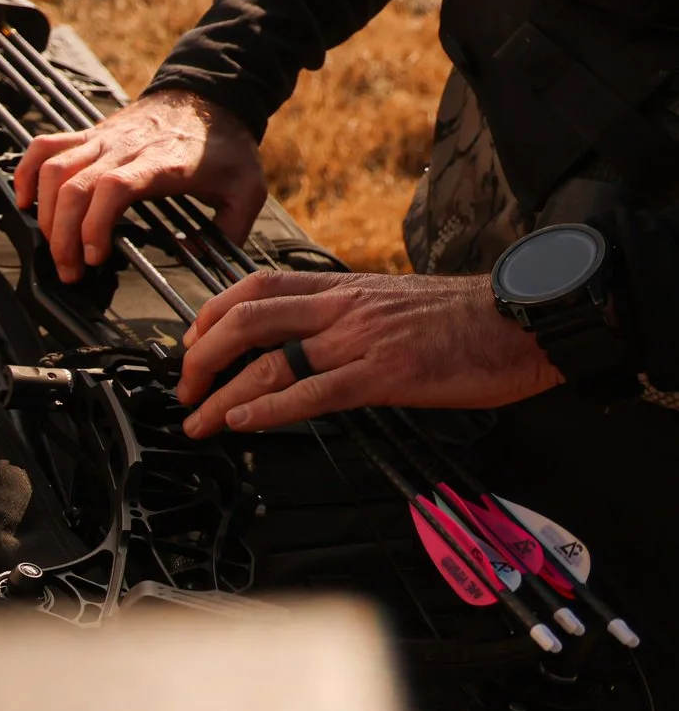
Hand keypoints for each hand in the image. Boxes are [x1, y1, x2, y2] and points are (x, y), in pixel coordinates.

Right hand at [13, 89, 266, 284]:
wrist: (209, 95)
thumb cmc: (224, 145)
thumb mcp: (247, 189)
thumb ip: (230, 229)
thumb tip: (196, 256)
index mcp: (161, 162)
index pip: (113, 188)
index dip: (94, 225)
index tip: (96, 257)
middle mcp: (125, 148)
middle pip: (74, 186)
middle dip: (62, 235)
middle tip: (70, 270)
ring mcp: (101, 138)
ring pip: (54, 169)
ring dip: (44, 213)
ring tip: (52, 246)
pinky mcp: (88, 133)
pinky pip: (44, 147)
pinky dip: (26, 173)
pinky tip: (25, 201)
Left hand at [174, 270, 562, 436]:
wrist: (526, 319)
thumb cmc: (464, 319)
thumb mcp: (391, 305)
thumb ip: (344, 320)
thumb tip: (304, 346)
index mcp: (343, 287)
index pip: (256, 287)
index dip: (211, 316)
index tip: (192, 345)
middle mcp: (344, 307)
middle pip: (246, 318)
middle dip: (202, 356)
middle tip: (184, 389)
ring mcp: (362, 340)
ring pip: (270, 357)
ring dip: (223, 393)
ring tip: (199, 420)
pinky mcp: (387, 374)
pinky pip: (313, 392)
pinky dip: (268, 409)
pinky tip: (243, 422)